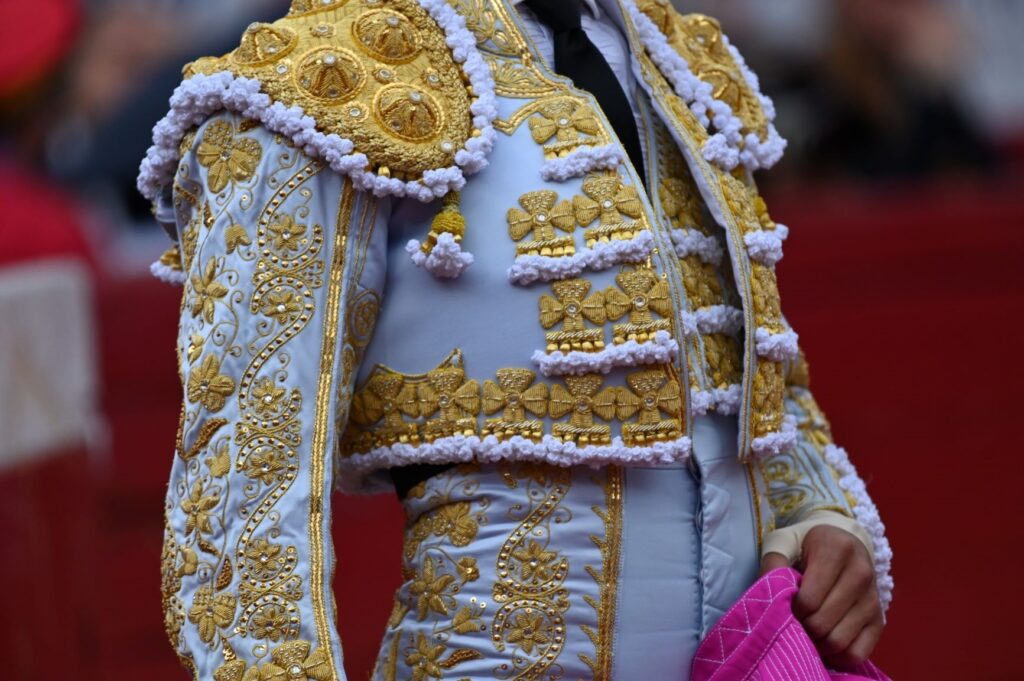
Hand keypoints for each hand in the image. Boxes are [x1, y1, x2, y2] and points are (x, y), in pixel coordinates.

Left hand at [761, 524, 883, 668]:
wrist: (843, 545)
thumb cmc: (807, 546)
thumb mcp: (785, 543)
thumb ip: (774, 563)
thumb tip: (769, 592)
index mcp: (837, 550)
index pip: (808, 599)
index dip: (791, 609)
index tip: (784, 604)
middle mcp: (861, 574)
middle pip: (822, 623)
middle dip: (800, 628)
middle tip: (791, 621)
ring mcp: (874, 599)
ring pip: (839, 642)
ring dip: (815, 644)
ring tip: (804, 631)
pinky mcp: (879, 620)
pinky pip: (857, 654)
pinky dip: (836, 657)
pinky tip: (822, 644)